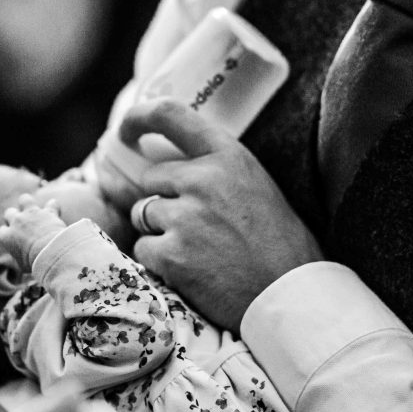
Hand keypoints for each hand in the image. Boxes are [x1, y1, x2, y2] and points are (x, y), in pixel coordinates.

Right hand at [0, 194, 66, 268]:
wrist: (50, 253)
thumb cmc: (35, 263)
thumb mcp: (22, 266)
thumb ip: (19, 258)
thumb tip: (21, 260)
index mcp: (7, 236)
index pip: (2, 231)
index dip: (8, 235)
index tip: (15, 240)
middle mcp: (17, 221)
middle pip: (9, 212)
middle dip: (14, 217)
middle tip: (23, 226)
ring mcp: (32, 214)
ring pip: (25, 199)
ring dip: (28, 204)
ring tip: (34, 211)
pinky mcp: (48, 211)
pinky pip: (51, 204)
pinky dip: (53, 207)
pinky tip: (55, 212)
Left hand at [121, 99, 322, 330]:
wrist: (288, 296)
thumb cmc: (278, 244)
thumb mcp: (254, 185)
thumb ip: (214, 170)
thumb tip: (167, 166)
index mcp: (228, 156)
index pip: (170, 115)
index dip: (137, 119)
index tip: (124, 131)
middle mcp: (203, 179)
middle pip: (151, 178)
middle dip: (162, 201)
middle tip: (195, 228)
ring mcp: (185, 217)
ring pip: (142, 214)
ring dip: (159, 233)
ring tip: (198, 250)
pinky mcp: (171, 253)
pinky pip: (142, 249)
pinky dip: (158, 262)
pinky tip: (191, 271)